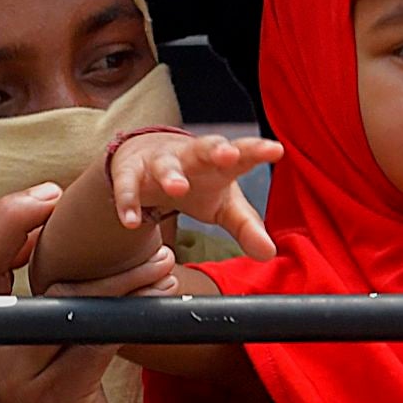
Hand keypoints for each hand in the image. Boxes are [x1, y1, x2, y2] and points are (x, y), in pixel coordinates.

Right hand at [0, 181, 154, 402]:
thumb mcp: (46, 373)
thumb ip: (47, 324)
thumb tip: (73, 266)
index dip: (1, 222)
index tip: (43, 196)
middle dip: (25, 219)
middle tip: (70, 197)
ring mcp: (14, 383)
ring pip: (63, 300)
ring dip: (120, 273)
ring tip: (163, 257)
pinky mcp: (56, 401)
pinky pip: (96, 336)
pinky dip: (134, 308)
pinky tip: (164, 294)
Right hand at [33, 128, 280, 289]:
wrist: (148, 160)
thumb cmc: (198, 182)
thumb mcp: (224, 206)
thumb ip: (246, 227)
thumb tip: (269, 254)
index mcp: (220, 162)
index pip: (243, 154)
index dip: (257, 151)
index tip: (275, 150)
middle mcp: (191, 156)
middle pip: (205, 148)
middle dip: (216, 150)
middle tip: (228, 155)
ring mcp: (159, 161)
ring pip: (165, 165)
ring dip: (171, 175)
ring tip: (177, 189)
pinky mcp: (130, 172)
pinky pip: (127, 186)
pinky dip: (128, 202)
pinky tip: (131, 221)